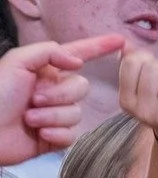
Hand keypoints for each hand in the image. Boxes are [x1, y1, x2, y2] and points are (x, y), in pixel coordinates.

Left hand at [0, 35, 124, 163]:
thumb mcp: (16, 62)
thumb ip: (49, 52)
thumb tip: (78, 62)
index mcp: (45, 70)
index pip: (78, 54)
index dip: (99, 47)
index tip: (120, 41)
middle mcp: (54, 90)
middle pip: (81, 88)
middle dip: (59, 95)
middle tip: (34, 99)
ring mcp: (56, 114)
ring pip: (76, 113)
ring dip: (52, 116)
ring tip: (29, 118)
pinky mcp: (56, 137)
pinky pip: (72, 134)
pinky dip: (55, 134)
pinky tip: (38, 133)